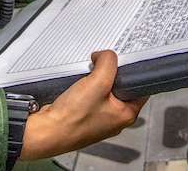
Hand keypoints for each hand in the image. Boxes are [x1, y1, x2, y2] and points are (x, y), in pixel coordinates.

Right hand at [19, 50, 146, 158]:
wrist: (46, 132)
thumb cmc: (72, 119)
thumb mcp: (98, 82)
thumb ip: (108, 62)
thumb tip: (107, 55)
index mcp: (126, 114)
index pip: (140, 87)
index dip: (132, 71)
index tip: (124, 60)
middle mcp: (115, 118)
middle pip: (121, 86)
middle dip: (111, 73)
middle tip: (102, 66)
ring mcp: (99, 118)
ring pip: (105, 90)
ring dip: (97, 80)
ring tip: (88, 75)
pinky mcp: (85, 116)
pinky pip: (91, 96)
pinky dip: (86, 87)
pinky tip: (79, 84)